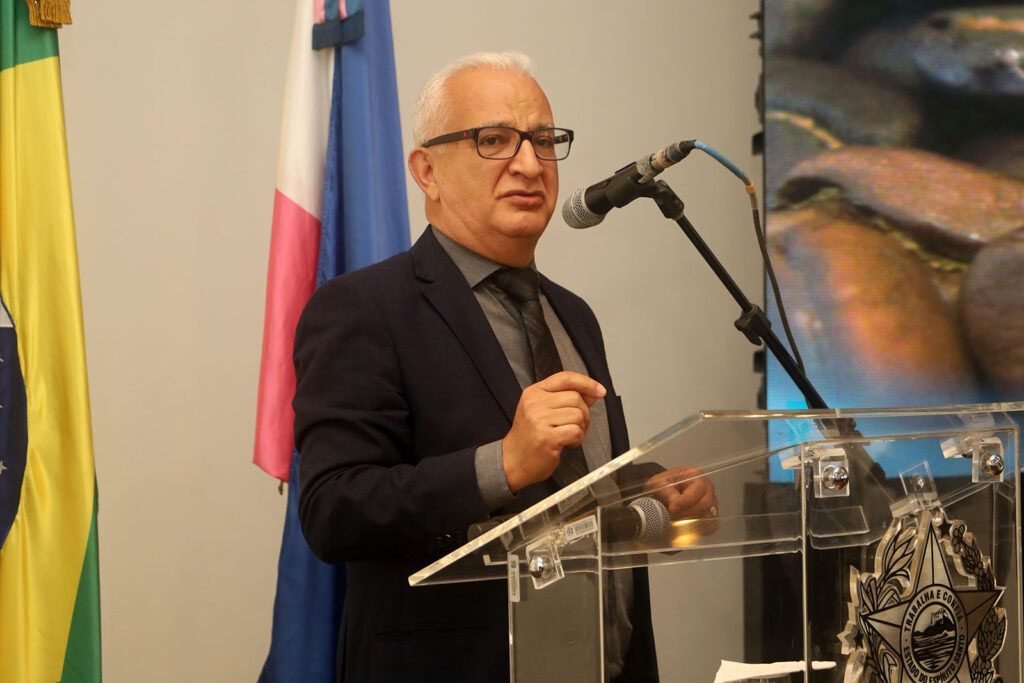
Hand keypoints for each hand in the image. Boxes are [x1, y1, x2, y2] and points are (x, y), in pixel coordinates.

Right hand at [501, 371, 605, 492]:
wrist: (513, 461)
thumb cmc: (530, 436)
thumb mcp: (542, 410)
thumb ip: (566, 399)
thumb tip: (593, 393)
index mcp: (534, 392)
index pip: (565, 378)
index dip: (587, 383)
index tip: (599, 390)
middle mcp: (535, 403)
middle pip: (575, 397)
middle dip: (584, 413)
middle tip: (577, 425)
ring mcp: (539, 420)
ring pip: (578, 415)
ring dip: (581, 428)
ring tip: (569, 435)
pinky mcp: (546, 438)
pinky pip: (575, 431)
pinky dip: (577, 439)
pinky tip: (567, 443)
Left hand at [645, 466, 716, 519]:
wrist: (664, 492)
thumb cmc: (664, 485)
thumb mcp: (658, 483)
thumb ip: (665, 490)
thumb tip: (674, 500)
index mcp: (695, 474)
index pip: (698, 489)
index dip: (685, 501)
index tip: (672, 508)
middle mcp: (707, 487)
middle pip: (704, 504)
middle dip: (686, 512)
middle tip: (671, 515)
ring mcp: (711, 501)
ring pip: (707, 516)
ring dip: (689, 520)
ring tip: (674, 519)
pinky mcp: (711, 514)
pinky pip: (709, 524)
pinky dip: (696, 527)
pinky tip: (683, 524)